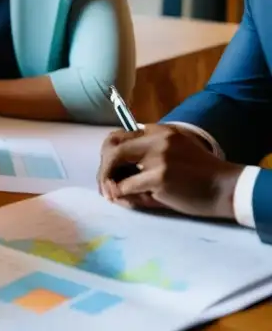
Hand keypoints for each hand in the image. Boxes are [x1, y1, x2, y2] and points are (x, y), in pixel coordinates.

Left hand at [97, 125, 242, 219]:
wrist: (226, 189)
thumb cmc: (201, 174)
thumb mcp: (175, 151)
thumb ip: (149, 152)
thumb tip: (116, 167)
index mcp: (159, 130)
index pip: (120, 135)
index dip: (110, 153)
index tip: (109, 169)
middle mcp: (156, 139)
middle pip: (112, 146)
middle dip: (104, 167)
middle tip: (104, 184)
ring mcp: (157, 157)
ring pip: (115, 166)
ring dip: (109, 182)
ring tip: (112, 194)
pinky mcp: (159, 177)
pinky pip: (126, 186)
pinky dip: (122, 194)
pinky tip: (126, 200)